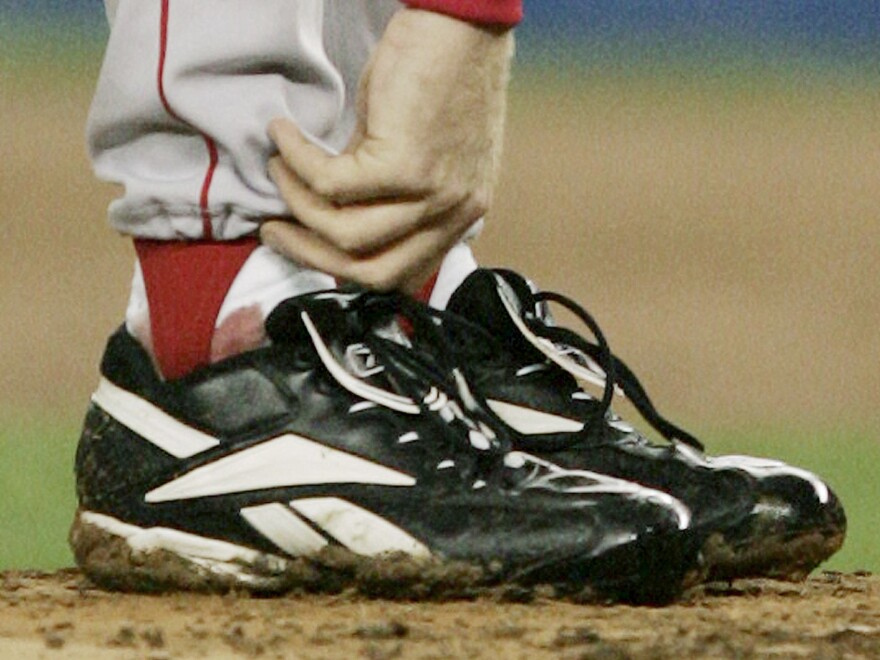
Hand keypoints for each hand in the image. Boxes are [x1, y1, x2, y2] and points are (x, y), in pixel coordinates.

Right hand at [261, 8, 512, 293]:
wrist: (458, 23)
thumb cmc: (435, 77)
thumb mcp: (417, 154)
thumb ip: (386, 195)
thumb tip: (326, 214)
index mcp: (458, 217)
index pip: (402, 275)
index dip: (347, 270)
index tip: (309, 248)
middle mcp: (453, 214)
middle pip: (374, 272)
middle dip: (312, 256)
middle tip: (274, 232)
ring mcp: (433, 193)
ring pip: (348, 235)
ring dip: (299, 206)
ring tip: (278, 173)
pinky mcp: (406, 163)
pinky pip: (332, 184)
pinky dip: (298, 162)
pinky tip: (284, 137)